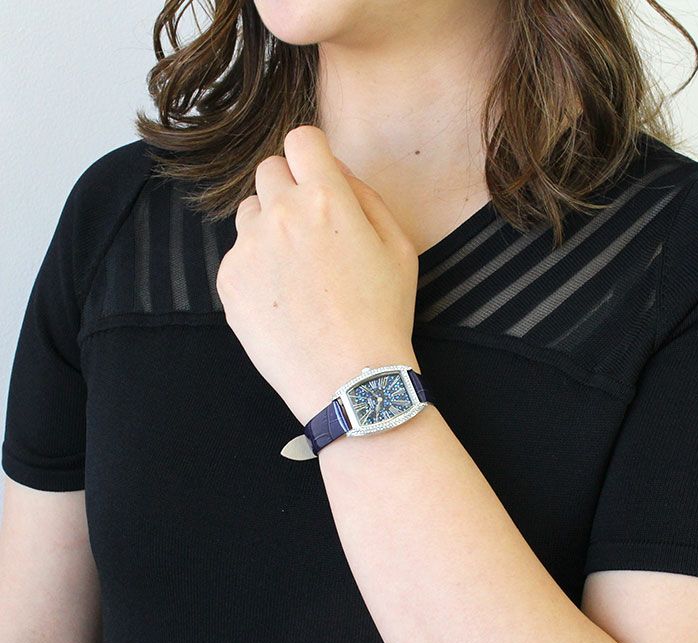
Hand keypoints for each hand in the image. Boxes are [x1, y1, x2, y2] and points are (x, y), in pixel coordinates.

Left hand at [216, 125, 420, 425]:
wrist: (349, 379)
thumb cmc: (382, 315)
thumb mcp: (399, 248)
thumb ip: (366, 196)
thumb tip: (336, 171)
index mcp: (326, 198)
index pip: (301, 139)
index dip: (312, 155)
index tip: (317, 176)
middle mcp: (280, 214)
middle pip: (269, 171)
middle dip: (290, 190)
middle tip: (311, 232)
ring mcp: (248, 248)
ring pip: (250, 213)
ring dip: (269, 227)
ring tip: (297, 272)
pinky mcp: (229, 281)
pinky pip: (238, 255)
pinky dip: (256, 267)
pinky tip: (282, 300)